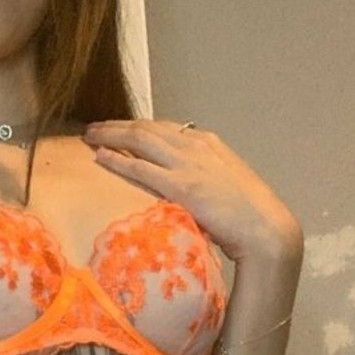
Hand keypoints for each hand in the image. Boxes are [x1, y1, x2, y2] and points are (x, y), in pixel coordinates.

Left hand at [83, 118, 301, 263]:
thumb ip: (204, 179)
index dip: (139, 127)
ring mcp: (187, 164)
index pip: (165, 128)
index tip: (120, 129)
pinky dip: (118, 160)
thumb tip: (187, 189)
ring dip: (111, 135)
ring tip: (89, 136)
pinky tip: (100, 157)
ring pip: (139, 140)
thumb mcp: (224, 186)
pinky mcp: (180, 186)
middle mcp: (195, 146)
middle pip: (147, 128)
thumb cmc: (249, 217)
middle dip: (118, 125)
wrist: (265, 229)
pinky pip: (140, 167)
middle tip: (94, 127)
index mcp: (207, 143)